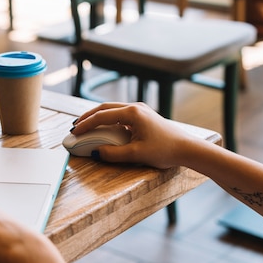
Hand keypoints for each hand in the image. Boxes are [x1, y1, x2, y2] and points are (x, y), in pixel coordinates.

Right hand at [70, 102, 197, 168]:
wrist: (187, 149)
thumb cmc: (166, 150)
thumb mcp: (136, 154)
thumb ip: (113, 154)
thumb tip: (95, 152)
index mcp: (133, 113)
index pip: (102, 116)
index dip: (85, 124)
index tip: (74, 132)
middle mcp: (136, 107)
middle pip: (104, 108)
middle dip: (88, 117)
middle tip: (75, 126)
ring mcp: (140, 111)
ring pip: (112, 109)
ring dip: (97, 117)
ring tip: (85, 126)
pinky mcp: (143, 117)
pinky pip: (120, 115)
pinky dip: (108, 120)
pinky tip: (103, 128)